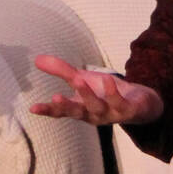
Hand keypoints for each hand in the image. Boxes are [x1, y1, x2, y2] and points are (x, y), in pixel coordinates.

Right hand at [29, 54, 163, 125]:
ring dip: (87, 95)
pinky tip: (107, 80)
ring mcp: (110, 114)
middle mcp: (92, 114)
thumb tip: (36, 59)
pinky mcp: (127, 111)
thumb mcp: (82, 78)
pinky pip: (118, 103)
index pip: (60, 111)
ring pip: (97, 107)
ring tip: (77, 79)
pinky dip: (112, 92)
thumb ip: (61, 71)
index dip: (47, 110)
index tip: (33, 108)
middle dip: (66, 106)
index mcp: (79, 108)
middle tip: (56, 98)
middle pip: (77, 112)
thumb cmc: (105, 92)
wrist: (139, 102)